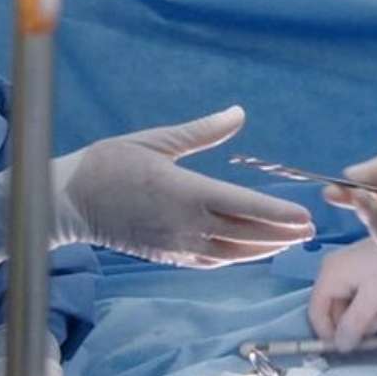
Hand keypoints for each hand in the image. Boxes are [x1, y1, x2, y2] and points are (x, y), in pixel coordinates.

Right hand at [0, 106, 314, 267]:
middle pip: (245, 234)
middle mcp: (185, 225)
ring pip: (231, 253)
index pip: (244, 207)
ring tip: (289, 242)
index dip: (278, 214)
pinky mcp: (165, 255)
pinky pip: (209, 262)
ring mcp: (176, 245)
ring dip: (263, 248)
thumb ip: (201, 132)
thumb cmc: (107, 164)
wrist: (65, 202)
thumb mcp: (156, 140)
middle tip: (310, 232)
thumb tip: (238, 113)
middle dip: (281, 234)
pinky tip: (249, 252)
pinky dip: (234, 258)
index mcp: (186, 192)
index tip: (304, 217)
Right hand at [309, 238, 376, 351]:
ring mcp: (356, 274)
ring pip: (361, 310)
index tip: (349, 347)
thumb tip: (340, 347)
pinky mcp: (374, 275)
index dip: (329, 334)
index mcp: (330, 275)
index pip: (317, 313)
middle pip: (341, 313)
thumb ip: (353, 326)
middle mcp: (338, 273)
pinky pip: (374, 299)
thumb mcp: (372, 300)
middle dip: (366, 323)